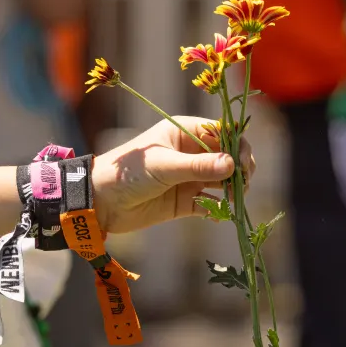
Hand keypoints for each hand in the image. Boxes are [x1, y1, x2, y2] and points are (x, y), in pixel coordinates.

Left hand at [92, 116, 255, 232]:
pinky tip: (222, 214)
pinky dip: (219, 209)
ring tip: (234, 200)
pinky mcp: (186, 201)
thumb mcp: (164, 166)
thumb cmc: (128, 173)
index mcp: (184, 133)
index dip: (238, 145)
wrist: (102, 203)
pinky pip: (211, 204)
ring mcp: (189, 178)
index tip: (243, 163)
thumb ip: (199, 167)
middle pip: (228, 157)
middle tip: (242, 184)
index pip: (222, 132)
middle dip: (240, 169)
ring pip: (223, 181)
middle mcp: (190, 153)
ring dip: (233, 189)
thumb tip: (233, 164)